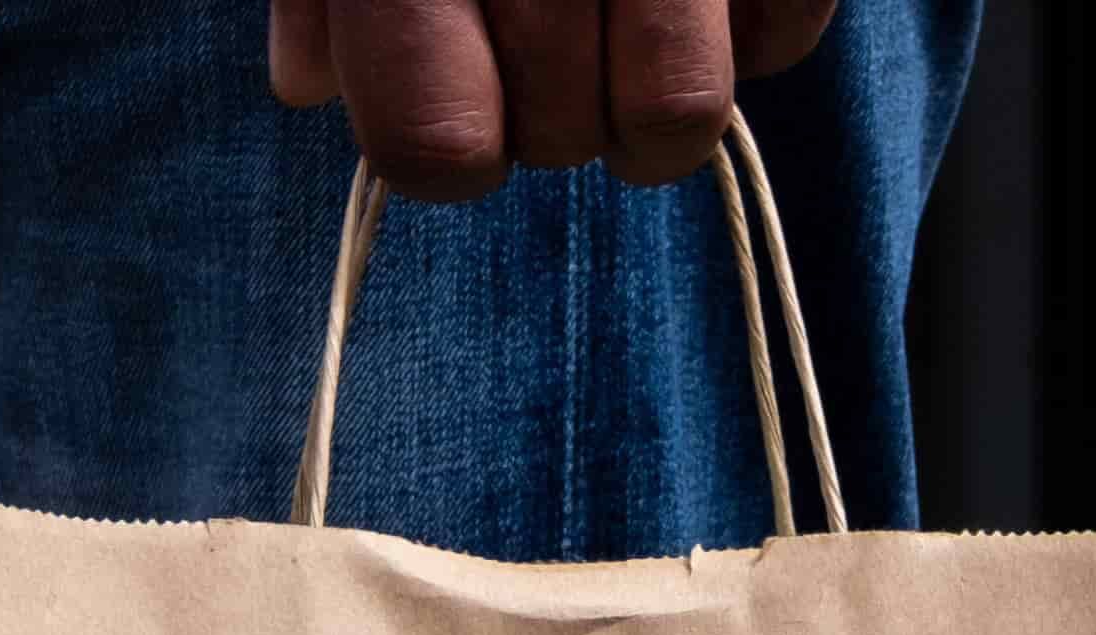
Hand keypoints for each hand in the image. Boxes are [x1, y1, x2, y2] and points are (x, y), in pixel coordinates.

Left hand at [270, 0, 837, 199]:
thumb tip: (310, 83)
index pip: (437, 146)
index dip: (450, 148)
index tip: (462, 104)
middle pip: (558, 139)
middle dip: (555, 112)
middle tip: (554, 36)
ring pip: (676, 115)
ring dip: (656, 101)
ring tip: (639, 25)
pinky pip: (784, 34)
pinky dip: (754, 24)